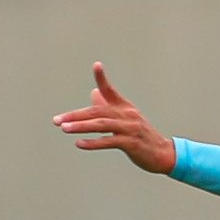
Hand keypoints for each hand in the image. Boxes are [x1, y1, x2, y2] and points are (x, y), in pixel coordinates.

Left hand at [53, 63, 176, 174]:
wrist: (163, 154)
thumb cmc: (141, 137)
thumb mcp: (126, 120)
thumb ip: (108, 107)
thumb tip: (93, 94)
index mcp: (125, 107)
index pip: (111, 90)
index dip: (102, 78)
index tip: (96, 65)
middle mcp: (127, 115)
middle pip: (97, 111)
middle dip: (75, 115)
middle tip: (57, 120)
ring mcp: (130, 128)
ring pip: (101, 125)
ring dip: (80, 126)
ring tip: (64, 128)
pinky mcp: (132, 143)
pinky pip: (109, 141)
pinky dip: (93, 143)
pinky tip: (79, 143)